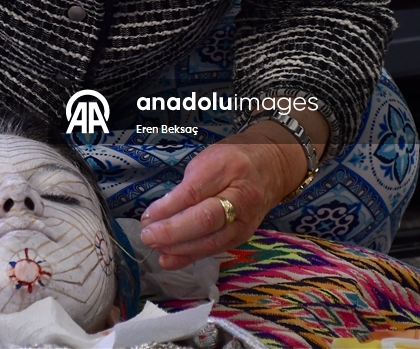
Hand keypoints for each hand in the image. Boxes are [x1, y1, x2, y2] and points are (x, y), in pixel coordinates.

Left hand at [139, 109, 327, 268]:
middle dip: (173, 232)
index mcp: (228, 168)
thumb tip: (158, 214)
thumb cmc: (231, 159)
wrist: (272, 167)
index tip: (147, 216)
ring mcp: (246, 220)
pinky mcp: (244, 236)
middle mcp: (241, 196)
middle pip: (206, 220)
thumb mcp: (206, 160)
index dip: (168, 208)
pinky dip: (190, 256)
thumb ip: (186, 185)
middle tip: (147, 236)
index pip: (194, 192)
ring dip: (179, 248)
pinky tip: (169, 260)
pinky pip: (215, 249)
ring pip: (212, 240)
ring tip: (155, 248)